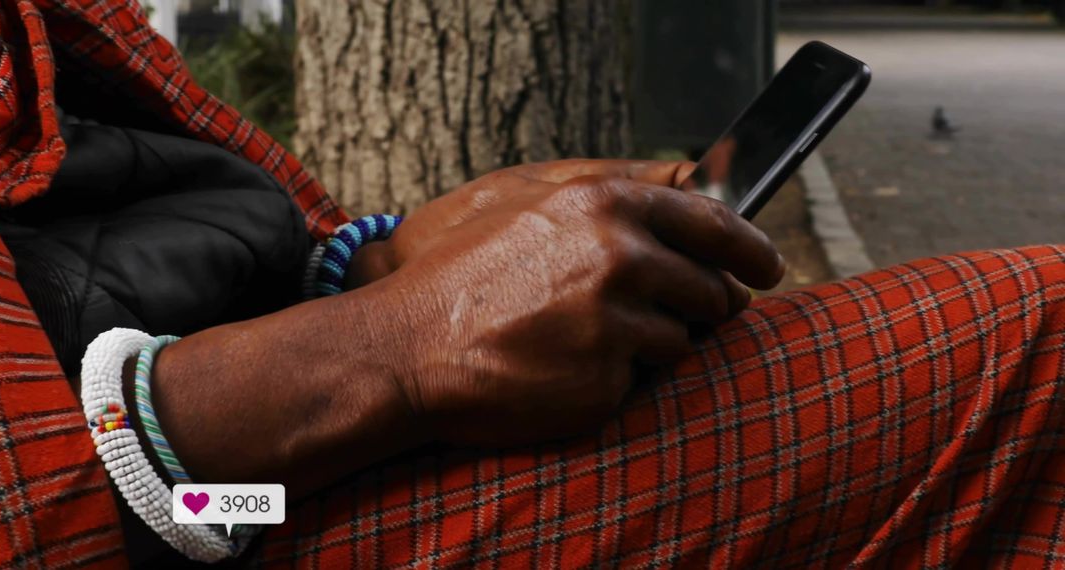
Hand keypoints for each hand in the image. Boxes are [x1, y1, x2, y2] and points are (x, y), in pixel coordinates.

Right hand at [370, 164, 784, 445]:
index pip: (715, 221)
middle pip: (712, 289)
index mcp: (603, 205)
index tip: (767, 267)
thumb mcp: (525, 199)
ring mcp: (615, 322)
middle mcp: (619, 257)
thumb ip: (610, 186)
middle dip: (705, 304)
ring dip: (652, 343)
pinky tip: (565, 365)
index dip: (751, 247)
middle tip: (678, 313)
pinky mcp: (605, 380)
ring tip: (584, 337)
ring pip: (681, 340)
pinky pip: (640, 380)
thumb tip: (687, 185)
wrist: (407, 347)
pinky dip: (616, 375)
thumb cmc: (462, 272)